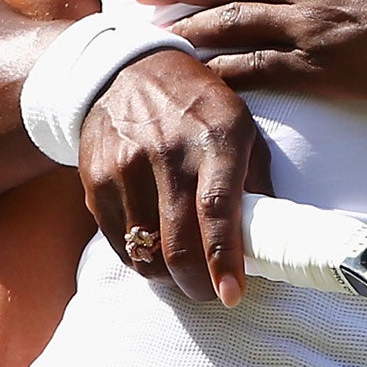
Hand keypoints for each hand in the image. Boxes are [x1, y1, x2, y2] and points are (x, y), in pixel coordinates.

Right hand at [78, 50, 272, 305]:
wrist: (123, 71)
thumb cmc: (196, 103)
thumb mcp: (240, 123)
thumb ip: (256, 177)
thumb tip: (269, 234)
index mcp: (215, 139)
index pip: (217, 210)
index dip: (225, 259)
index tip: (233, 295)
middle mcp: (167, 155)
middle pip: (179, 244)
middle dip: (198, 284)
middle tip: (212, 293)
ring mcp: (125, 169)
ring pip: (147, 253)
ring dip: (169, 278)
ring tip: (186, 274)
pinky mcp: (97, 183)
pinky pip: (120, 245)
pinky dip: (142, 261)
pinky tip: (157, 253)